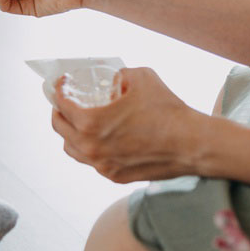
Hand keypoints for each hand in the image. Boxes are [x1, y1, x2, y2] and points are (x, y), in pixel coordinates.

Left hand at [50, 67, 208, 182]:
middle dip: (58, 112)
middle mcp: (91, 147)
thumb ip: (121, 74)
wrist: (191, 143)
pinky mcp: (115, 176)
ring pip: (72, 150)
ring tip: (77, 122)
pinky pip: (93, 162)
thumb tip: (116, 77)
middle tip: (64, 102)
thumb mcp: (141, 77)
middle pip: (60, 129)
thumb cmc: (167, 110)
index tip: (61, 84)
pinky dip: (90, 149)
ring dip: (70, 133)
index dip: (58, 90)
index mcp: (91, 122)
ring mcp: (102, 165)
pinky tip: (99, 139)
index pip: (61, 105)